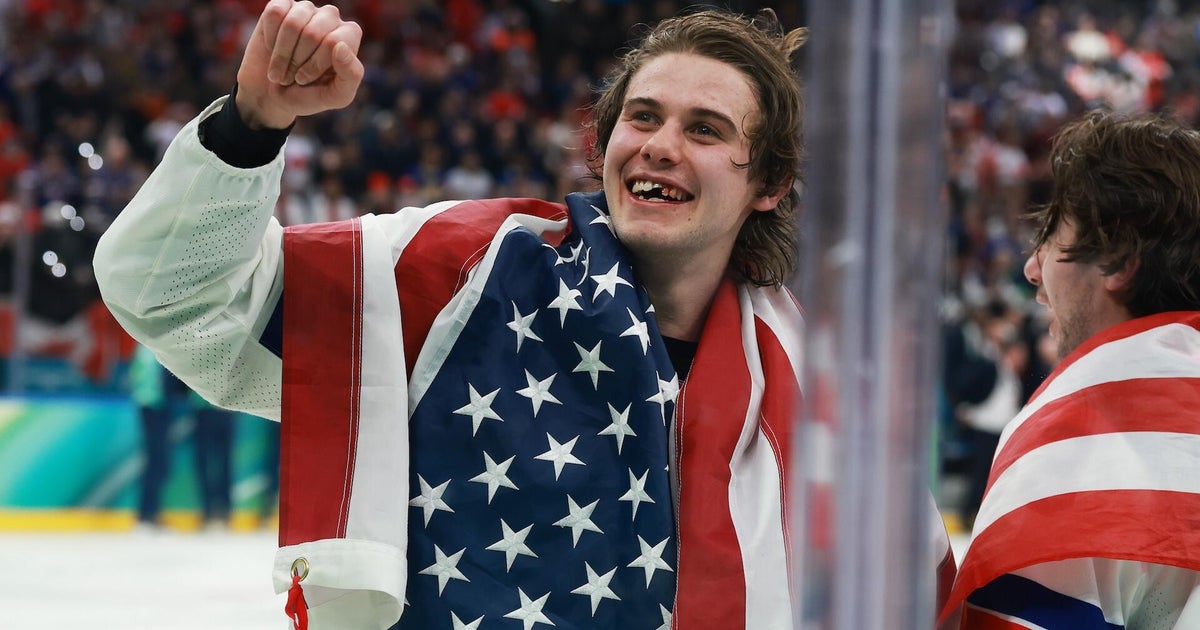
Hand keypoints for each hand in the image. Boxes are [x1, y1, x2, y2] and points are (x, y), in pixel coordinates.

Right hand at [235, 0, 363, 129]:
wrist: (271, 95)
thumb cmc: (309, 96)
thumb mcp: (337, 96)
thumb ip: (351, 75)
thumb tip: (341, 45)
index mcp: (349, 35)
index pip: (333, 42)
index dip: (315, 65)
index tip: (305, 79)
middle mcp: (331, 17)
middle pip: (312, 33)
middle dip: (297, 61)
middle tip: (292, 76)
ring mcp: (306, 9)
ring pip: (292, 23)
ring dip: (281, 53)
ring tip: (282, 67)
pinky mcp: (281, 6)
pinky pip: (275, 13)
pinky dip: (270, 37)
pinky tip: (272, 46)